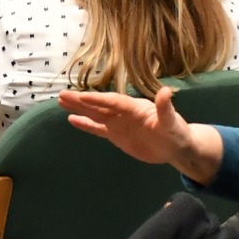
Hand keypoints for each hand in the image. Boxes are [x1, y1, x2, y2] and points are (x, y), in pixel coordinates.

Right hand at [59, 87, 191, 165]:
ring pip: (95, 114)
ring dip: (79, 108)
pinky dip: (85, 124)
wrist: (176, 147)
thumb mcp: (172, 122)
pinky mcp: (116, 135)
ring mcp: (119, 123)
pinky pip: (98, 128)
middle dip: (81, 100)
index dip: (99, 100)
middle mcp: (124, 112)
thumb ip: (165, 108)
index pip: (114, 102)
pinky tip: (71, 119)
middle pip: (99, 105)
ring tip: (61, 101)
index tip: (83, 96)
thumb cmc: (176, 133)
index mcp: (135, 107)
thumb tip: (166, 92)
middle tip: (63, 94)